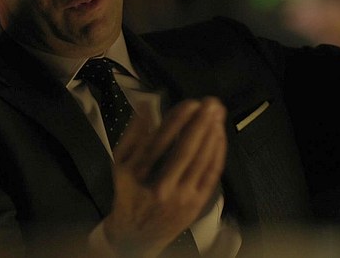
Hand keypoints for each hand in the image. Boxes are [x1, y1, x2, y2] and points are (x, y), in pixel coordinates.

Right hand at [103, 96, 226, 256]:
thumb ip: (132, 134)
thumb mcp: (120, 163)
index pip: (159, 142)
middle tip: (210, 103)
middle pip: (184, 151)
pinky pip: (211, 175)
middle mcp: (159, 188)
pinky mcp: (196, 204)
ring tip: (217, 113)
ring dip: (212, 135)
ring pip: (201, 162)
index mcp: (136, 175)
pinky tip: (219, 135)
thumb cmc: (129, 192)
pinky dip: (217, 153)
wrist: (136, 235)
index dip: (177, 120)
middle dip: (200, 124)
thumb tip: (147, 105)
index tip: (190, 102)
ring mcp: (180, 198)